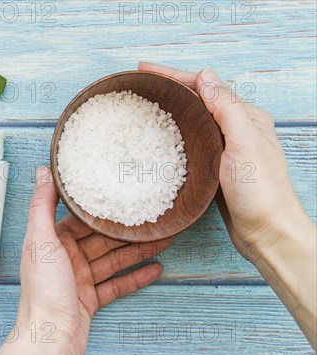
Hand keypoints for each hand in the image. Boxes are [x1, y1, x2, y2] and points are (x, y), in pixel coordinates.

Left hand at [0, 167, 171, 354]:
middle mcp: (65, 258)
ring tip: (165, 239)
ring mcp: (79, 280)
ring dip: (138, 250)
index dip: (102, 207)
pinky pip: (117, 284)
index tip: (123, 193)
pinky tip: (156, 269)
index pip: (81, 218)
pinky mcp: (91, 300)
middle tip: (154, 216)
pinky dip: (136, 277)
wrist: (49, 338)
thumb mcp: (40, 241)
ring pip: (114, 260)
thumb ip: (42, 206)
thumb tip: (43, 171)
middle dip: (127, 229)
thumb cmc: (43, 289)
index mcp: (52, 241)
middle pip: (102, 239)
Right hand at [137, 63, 315, 349]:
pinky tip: (160, 137)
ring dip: (171, 109)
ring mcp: (226, 149)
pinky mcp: (216, 168)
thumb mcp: (243, 144)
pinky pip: (192, 142)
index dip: (173, 76)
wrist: (267, 232)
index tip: (145, 70)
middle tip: (140, 84)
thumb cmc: (260, 191)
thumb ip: (226, 108)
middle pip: (197, 100)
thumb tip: (205, 76)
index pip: (205, 87)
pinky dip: (175, 134)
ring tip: (145, 105)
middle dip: (169, 89)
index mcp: (246, 118)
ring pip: (194, 120)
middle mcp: (237, 129)